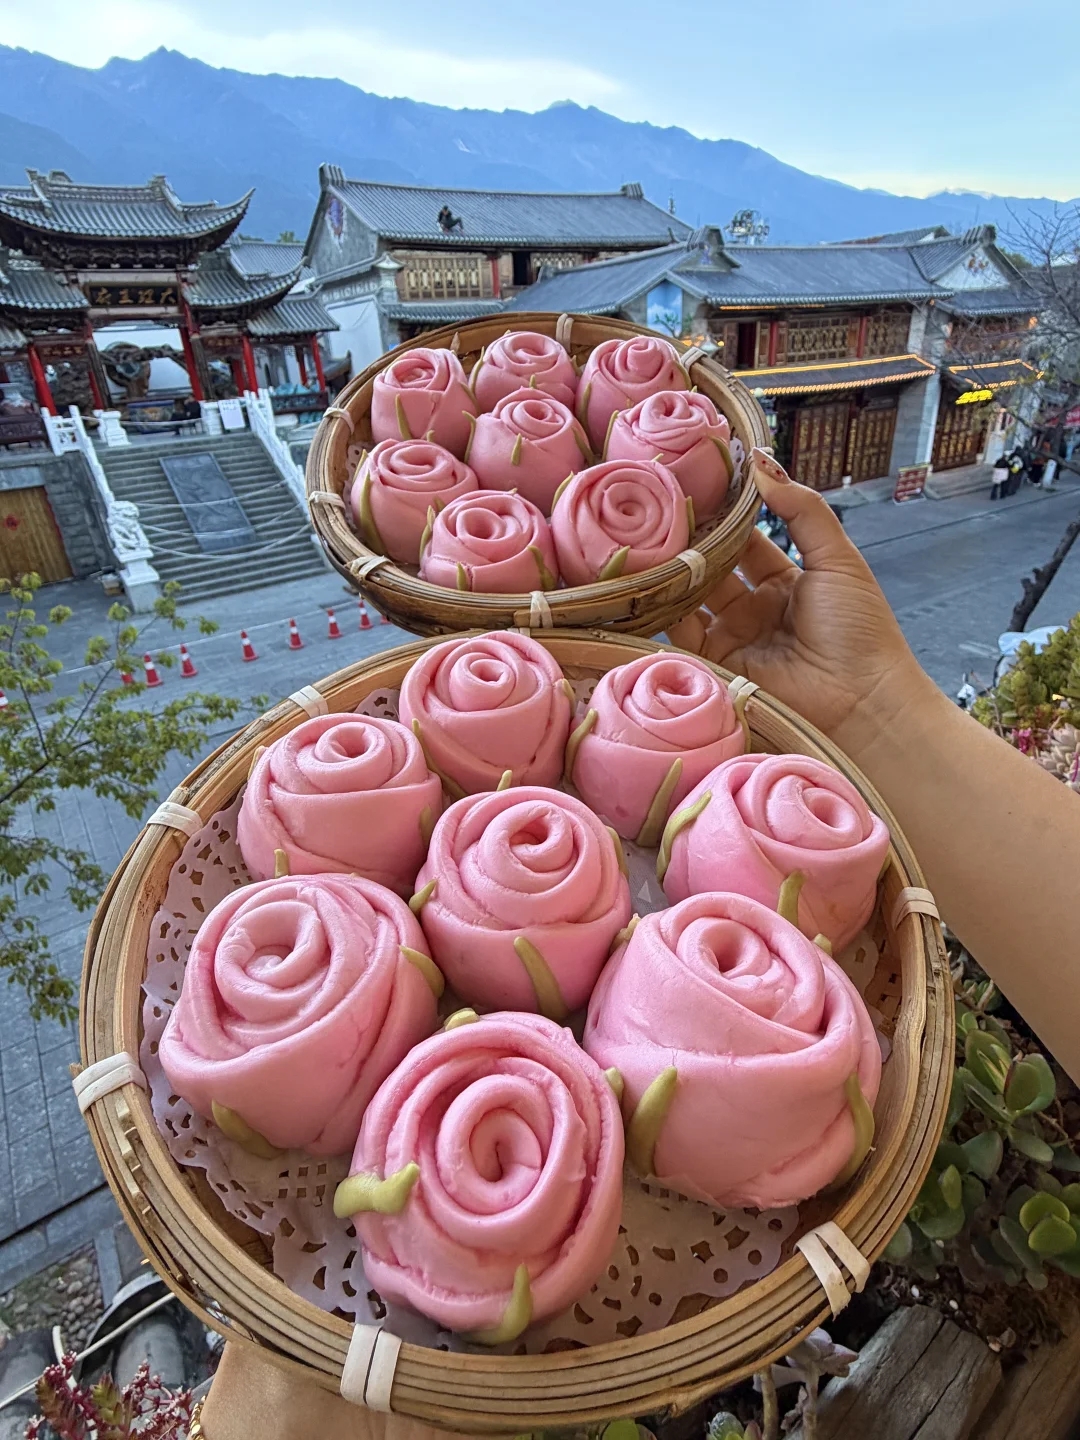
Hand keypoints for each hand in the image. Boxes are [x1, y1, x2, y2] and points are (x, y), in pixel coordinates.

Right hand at [668, 449, 933, 764]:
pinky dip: (665, 608)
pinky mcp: (717, 665)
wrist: (862, 700)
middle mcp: (755, 608)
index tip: (698, 485)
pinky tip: (651, 580)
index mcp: (786, 581)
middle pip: (714, 566)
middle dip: (693, 540)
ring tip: (651, 538)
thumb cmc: (860, 629)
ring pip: (693, 595)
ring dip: (676, 570)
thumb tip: (762, 463)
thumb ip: (802, 510)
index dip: (724, 516)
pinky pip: (682, 632)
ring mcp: (734, 637)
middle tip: (663, 509)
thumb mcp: (838, 558)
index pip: (745, 540)